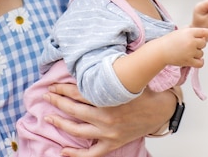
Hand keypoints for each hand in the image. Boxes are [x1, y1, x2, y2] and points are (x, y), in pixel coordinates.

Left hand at [43, 84, 175, 156]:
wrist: (161, 110)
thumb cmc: (143, 91)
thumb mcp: (128, 78)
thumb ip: (111, 71)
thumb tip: (93, 60)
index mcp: (110, 98)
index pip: (79, 93)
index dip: (63, 89)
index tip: (52, 85)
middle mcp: (107, 117)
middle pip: (74, 110)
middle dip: (57, 102)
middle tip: (46, 96)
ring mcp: (109, 132)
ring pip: (78, 130)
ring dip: (61, 123)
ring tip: (48, 117)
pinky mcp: (113, 142)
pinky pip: (92, 153)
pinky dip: (77, 154)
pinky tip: (63, 151)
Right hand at [151, 27, 207, 67]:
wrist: (161, 51)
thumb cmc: (169, 41)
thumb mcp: (180, 32)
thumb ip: (191, 33)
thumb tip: (203, 38)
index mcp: (189, 32)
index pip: (203, 32)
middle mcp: (191, 41)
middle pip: (204, 44)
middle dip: (199, 45)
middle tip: (190, 46)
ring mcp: (190, 51)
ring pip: (202, 53)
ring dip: (197, 54)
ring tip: (187, 52)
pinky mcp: (188, 61)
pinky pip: (200, 63)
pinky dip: (199, 62)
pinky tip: (195, 60)